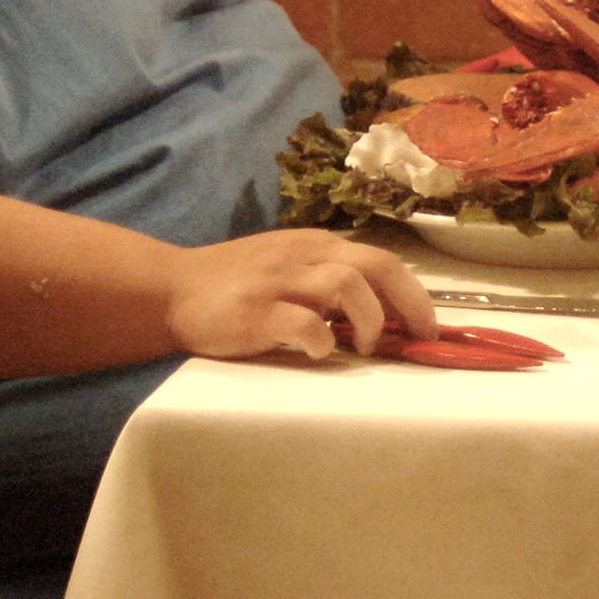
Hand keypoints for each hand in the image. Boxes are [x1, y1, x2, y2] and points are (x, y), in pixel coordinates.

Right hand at [162, 232, 436, 362]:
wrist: (171, 290)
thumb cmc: (233, 284)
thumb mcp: (286, 267)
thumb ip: (326, 281)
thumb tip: (379, 312)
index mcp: (316, 245)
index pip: (382, 260)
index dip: (413, 295)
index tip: (427, 327)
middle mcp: (304, 255)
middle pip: (377, 265)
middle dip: (410, 304)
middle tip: (418, 338)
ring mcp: (280, 282)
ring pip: (348, 285)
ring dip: (369, 319)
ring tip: (363, 346)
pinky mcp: (257, 313)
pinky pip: (306, 325)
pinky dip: (323, 343)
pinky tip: (318, 353)